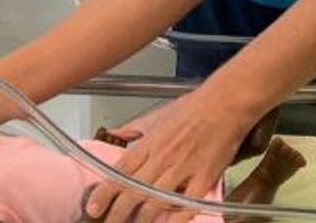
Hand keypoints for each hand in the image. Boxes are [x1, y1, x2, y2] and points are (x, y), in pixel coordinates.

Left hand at [85, 87, 249, 222]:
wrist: (223, 104)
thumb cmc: (191, 107)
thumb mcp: (157, 114)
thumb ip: (134, 128)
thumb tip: (114, 133)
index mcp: (149, 144)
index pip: (120, 172)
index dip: (104, 193)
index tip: (93, 207)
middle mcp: (161, 159)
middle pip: (133, 192)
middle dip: (117, 213)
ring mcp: (183, 171)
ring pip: (155, 203)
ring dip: (142, 220)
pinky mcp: (204, 180)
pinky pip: (186, 207)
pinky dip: (175, 221)